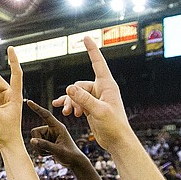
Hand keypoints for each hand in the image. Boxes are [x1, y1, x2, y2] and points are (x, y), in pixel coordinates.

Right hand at [26, 100, 86, 168]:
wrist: (74, 162)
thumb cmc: (70, 155)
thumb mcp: (58, 150)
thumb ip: (45, 145)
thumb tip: (32, 140)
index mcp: (57, 126)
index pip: (45, 115)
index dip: (37, 108)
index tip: (29, 102)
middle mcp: (52, 129)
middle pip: (35, 132)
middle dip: (38, 142)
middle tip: (48, 150)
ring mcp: (48, 135)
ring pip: (34, 139)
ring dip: (39, 148)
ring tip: (50, 152)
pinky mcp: (46, 140)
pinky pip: (36, 144)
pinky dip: (40, 151)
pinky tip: (49, 153)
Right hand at [52, 36, 133, 151]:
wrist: (117, 141)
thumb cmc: (114, 126)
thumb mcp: (98, 111)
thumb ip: (83, 99)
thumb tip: (69, 88)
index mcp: (107, 86)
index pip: (98, 63)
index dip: (92, 50)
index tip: (86, 38)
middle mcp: (101, 89)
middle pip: (80, 85)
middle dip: (72, 96)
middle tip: (70, 110)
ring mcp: (95, 98)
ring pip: (76, 94)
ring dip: (70, 102)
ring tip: (67, 112)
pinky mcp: (91, 107)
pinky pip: (77, 102)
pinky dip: (70, 105)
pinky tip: (63, 110)